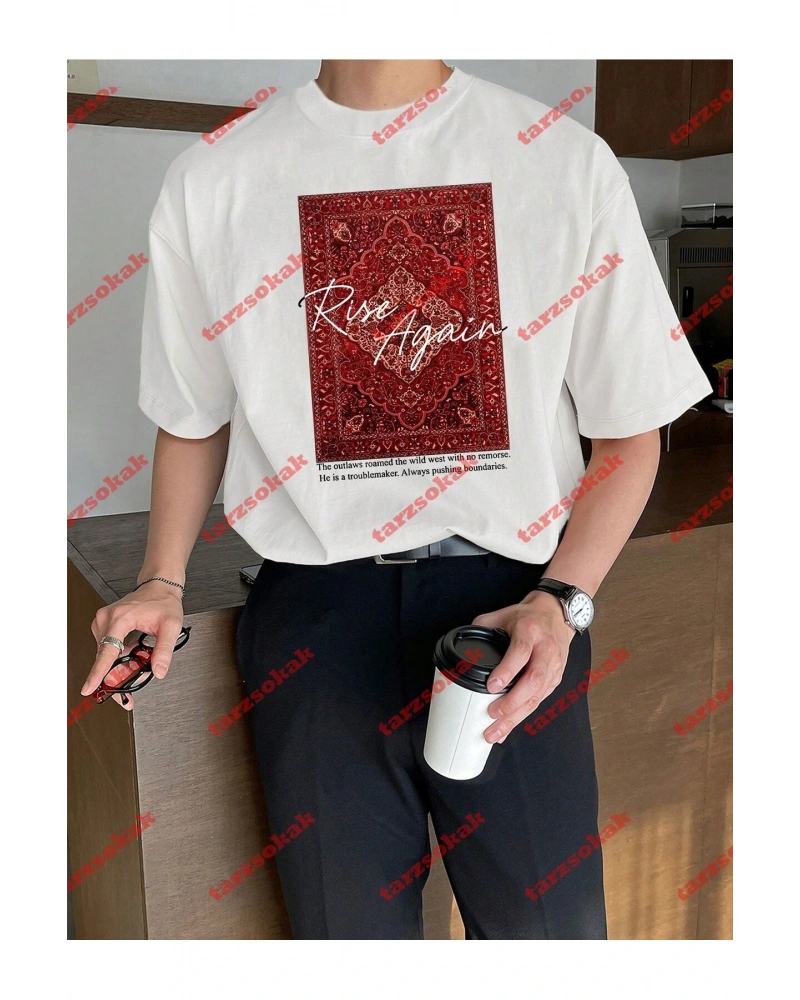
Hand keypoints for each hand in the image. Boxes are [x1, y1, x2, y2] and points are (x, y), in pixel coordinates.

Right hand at [81, 581, 184, 709]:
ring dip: (119, 668)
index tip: (88, 687)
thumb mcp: (171, 626)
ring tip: (138, 668)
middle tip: (130, 692)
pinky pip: (107, 650)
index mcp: (121, 618)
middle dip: (116, 677)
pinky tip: (132, 659)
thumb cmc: (163, 602)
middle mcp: (106, 619)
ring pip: (105, 657)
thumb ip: (164, 650)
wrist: (159, 587)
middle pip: (105, 658)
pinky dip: (118, 659)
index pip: (107, 651)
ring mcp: (103, 622)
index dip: (98, 672)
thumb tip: (158, 671)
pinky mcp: (104, 626)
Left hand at [472, 591, 575, 743]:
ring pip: (537, 696)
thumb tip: (462, 647)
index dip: (507, 671)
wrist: (556, 614)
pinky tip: (507, 727)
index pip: (520, 653)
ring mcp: (553, 667)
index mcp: (530, 632)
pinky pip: (539, 701)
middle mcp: (545, 650)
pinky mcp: (555, 679)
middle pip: (534, 680)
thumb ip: (482, 628)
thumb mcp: (502, 614)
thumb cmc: (527, 617)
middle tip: (492, 714)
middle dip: (513, 701)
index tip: (492, 686)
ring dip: (516, 716)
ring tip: (495, 732)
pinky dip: (522, 717)